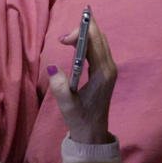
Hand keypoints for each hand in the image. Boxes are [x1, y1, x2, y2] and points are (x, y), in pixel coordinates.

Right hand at [48, 14, 116, 144]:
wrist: (93, 133)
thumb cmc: (81, 120)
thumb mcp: (67, 106)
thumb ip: (60, 87)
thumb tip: (52, 67)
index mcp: (102, 73)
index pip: (94, 42)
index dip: (80, 33)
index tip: (62, 40)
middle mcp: (109, 67)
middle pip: (99, 37)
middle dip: (82, 29)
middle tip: (62, 38)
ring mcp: (109, 68)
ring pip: (100, 40)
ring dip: (85, 34)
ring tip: (66, 38)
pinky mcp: (105, 71)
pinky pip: (99, 48)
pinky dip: (87, 41)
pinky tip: (76, 43)